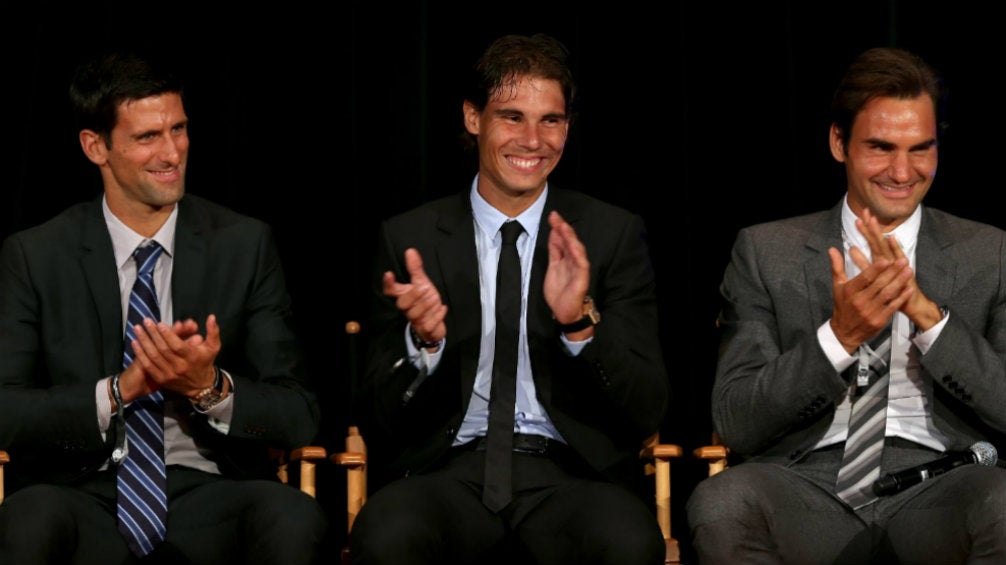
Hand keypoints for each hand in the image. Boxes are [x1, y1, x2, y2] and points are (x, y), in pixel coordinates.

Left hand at [128, 314, 221, 397]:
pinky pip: (148, 365)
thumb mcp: (213, 347)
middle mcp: (180, 367)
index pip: (177, 345)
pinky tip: (135, 343)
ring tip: (138, 329)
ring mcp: (169, 374)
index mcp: (192, 358)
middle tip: (146, 321)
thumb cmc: (205, 362)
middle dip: (153, 334)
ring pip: (153, 356)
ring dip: (144, 341)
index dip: (167, 334)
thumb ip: (213, 332)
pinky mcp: (161, 379)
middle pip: (163, 349)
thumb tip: (211, 317)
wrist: (200, 386)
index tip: (160, 324)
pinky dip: (140, 354)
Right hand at [383, 248, 446, 345]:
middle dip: (413, 295)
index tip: (389, 274)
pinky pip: (428, 325)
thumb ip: (416, 269)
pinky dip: (437, 316)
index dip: (388, 284)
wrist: (433, 326)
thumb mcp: (423, 283)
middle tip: (425, 288)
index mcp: (405, 296)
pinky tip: (443, 308)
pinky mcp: (425, 330)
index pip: (391, 291)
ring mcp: (416, 320)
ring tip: (436, 299)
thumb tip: (410, 251)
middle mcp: (408, 309)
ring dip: (427, 305)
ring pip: (415, 314)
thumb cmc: (425, 302)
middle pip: (402, 304)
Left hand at [544, 211, 589, 324]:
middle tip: (555, 217)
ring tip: (563, 226)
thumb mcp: (553, 268)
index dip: (558, 228)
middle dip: (563, 228)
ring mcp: (579, 269)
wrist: (564, 313)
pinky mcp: (582, 278)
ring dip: (570, 238)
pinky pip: (582, 263)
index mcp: (566, 258)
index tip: (552, 216)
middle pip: (570, 241)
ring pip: (576, 249)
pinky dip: (577, 254)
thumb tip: (553, 234)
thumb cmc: (560, 293)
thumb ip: (554, 252)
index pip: (563, 240)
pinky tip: (572, 245)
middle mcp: (573, 261)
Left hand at [854, 209, 943, 330]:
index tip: (858, 216)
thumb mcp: (873, 275)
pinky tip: (891, 237)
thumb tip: (850, 249)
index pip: (871, 241)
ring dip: (877, 233)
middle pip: (877, 239)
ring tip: (871, 220)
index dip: (865, 229)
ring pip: (885, 246)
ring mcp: (896, 264)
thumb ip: (862, 262)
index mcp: (880, 259)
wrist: (910, 302)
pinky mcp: (902, 270)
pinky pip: (898, 258)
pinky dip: (894, 247)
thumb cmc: (891, 290)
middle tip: (864, 211)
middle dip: (871, 226)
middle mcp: (888, 259)